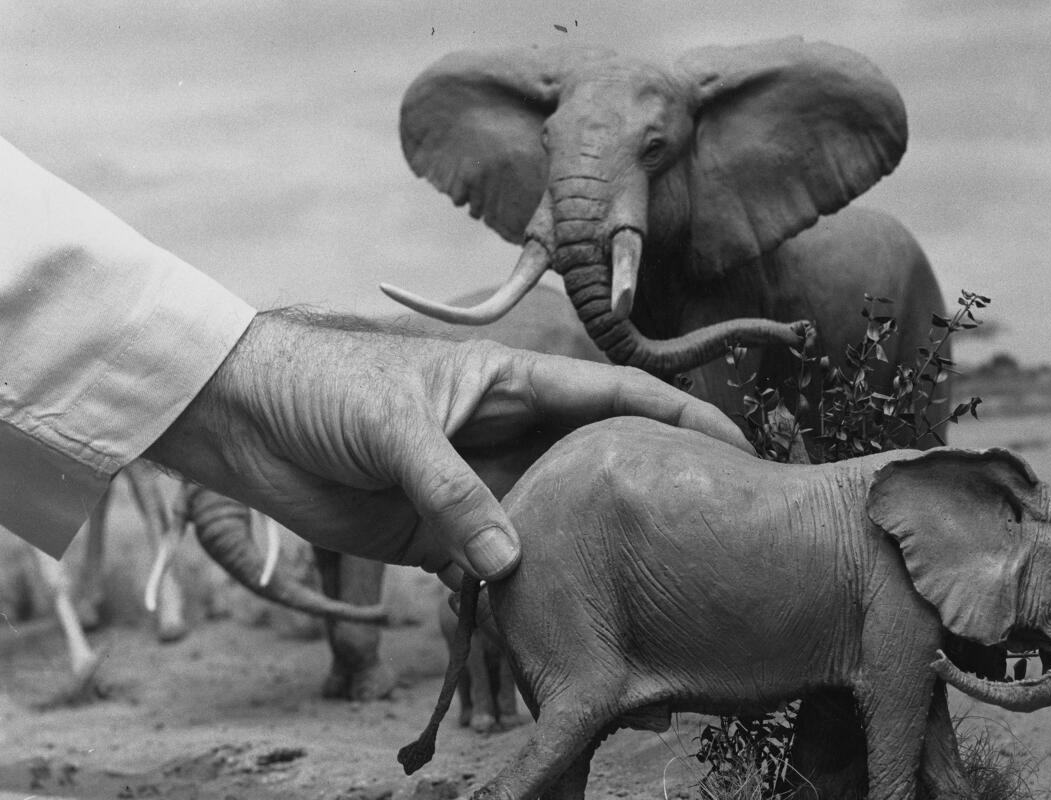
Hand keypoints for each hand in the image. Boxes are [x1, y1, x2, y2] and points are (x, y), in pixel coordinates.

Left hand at [144, 307, 748, 583]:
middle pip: (598, 463)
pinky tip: (561, 618)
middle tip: (706, 534)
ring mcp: (480, 486)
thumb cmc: (324, 388)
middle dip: (648, 491)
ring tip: (650, 587)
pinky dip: (526, 587)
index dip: (678, 416)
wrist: (246, 420)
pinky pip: (499, 564)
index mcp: (513, 384)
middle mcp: (510, 435)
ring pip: (555, 520)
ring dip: (589, 549)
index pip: (615, 394)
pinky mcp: (443, 533)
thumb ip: (453, 489)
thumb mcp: (396, 427)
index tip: (734, 446)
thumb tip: (510, 559)